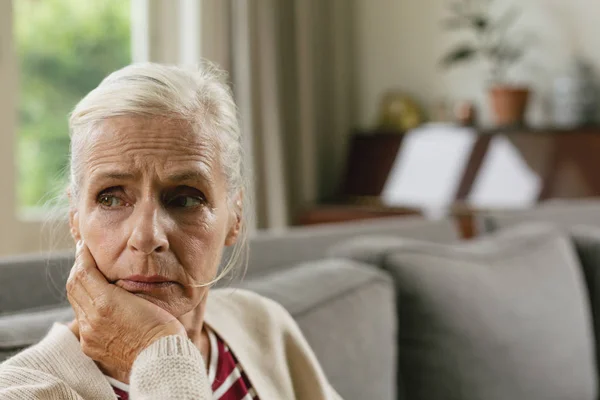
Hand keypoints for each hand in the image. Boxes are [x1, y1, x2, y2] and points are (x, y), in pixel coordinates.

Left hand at [66, 241, 186, 374]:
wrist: (161, 356)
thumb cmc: (161, 325)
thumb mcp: (144, 296)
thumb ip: (121, 283)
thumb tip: (110, 269)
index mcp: (106, 303)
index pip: (83, 271)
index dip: (83, 256)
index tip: (86, 245)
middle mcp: (92, 319)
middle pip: (74, 285)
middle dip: (78, 268)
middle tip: (85, 255)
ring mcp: (89, 334)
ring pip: (75, 302)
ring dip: (80, 286)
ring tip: (89, 274)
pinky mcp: (90, 345)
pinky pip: (81, 319)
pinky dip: (84, 305)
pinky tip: (96, 299)